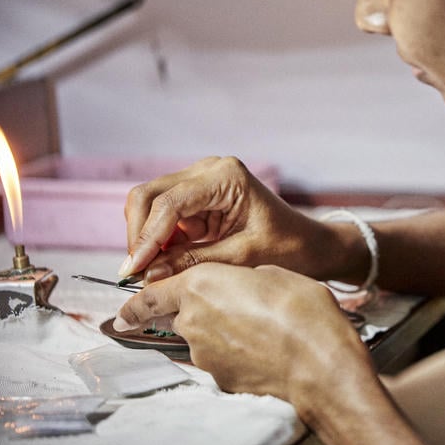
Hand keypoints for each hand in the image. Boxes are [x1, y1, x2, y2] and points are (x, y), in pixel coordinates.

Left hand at [114, 263, 372, 403]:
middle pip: (182, 315)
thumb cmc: (300, 309)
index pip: (150, 294)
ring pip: (203, 338)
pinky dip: (236, 353)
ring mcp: (204, 353)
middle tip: (238, 307)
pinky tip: (264, 349)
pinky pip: (221, 359)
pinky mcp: (220, 378)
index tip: (123, 313)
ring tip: (261, 328)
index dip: (134, 304)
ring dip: (222, 332)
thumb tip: (239, 285)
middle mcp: (192, 320)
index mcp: (200, 284)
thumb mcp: (271, 272)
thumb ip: (241, 277)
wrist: (319, 360)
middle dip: (201, 311)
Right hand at [119, 156, 323, 282]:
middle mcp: (209, 170)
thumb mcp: (242, 259)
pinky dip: (158, 240)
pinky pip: (165, 217)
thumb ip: (193, 263)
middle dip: (139, 234)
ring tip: (149, 272)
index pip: (170, 202)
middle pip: (150, 195)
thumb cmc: (288, 247)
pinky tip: (162, 264)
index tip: (134, 269)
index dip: (147, 237)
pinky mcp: (197, 199)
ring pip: (151, 204)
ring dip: (146, 238)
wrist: (310, 244)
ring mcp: (201, 182)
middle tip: (135, 273)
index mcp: (226, 177)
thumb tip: (149, 274)